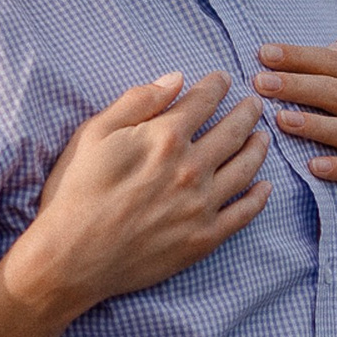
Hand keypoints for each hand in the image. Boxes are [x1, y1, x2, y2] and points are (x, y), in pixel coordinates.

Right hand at [2, 70, 273, 321]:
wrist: (72, 257)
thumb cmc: (76, 192)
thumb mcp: (94, 133)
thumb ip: (137, 101)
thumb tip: (175, 79)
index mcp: (166, 138)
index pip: (203, 101)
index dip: (216, 85)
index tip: (223, 79)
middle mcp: (192, 168)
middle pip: (234, 131)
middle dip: (247, 112)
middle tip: (255, 103)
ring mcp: (202, 205)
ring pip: (246, 168)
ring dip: (258, 148)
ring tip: (263, 137)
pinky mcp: (204, 238)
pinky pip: (243, 213)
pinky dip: (259, 198)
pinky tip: (265, 187)